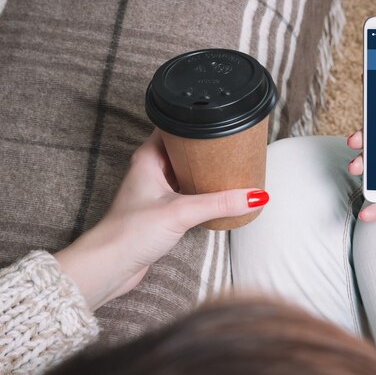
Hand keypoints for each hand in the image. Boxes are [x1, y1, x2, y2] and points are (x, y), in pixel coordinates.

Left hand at [54, 130, 267, 309]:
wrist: (110, 265)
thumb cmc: (130, 233)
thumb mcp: (181, 212)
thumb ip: (219, 203)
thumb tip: (254, 196)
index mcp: (149, 157)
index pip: (175, 127)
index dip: (197, 122)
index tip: (221, 122)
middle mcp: (151, 170)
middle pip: (184, 149)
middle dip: (208, 148)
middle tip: (234, 144)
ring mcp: (156, 190)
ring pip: (186, 171)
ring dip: (205, 170)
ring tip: (232, 166)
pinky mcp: (161, 210)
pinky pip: (187, 191)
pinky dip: (202, 190)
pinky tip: (218, 194)